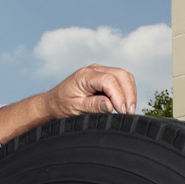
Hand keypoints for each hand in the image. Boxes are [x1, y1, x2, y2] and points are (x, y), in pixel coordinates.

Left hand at [0, 65, 138, 143]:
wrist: (54, 101)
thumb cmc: (61, 105)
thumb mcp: (74, 108)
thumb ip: (92, 106)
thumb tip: (110, 105)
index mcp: (85, 75)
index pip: (109, 81)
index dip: (119, 96)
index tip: (122, 111)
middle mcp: (94, 69)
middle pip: (121, 75)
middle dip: (129, 94)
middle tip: (129, 113)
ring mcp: (100, 71)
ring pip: (124, 76)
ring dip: (130, 93)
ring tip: (129, 111)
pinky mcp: (104, 76)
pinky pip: (122, 80)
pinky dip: (127, 91)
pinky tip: (125, 105)